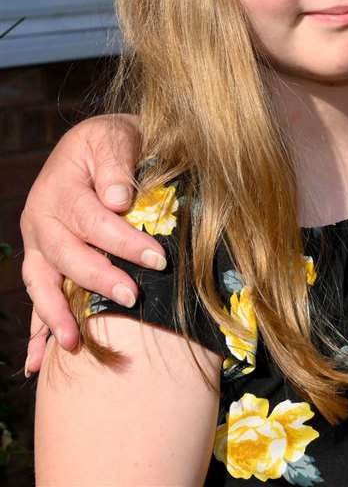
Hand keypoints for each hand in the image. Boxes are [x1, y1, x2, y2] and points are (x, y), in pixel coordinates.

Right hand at [20, 114, 152, 373]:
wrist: (95, 142)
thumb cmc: (114, 141)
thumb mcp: (115, 138)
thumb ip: (116, 166)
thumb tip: (118, 198)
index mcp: (61, 190)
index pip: (93, 221)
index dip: (124, 242)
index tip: (158, 258)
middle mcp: (42, 220)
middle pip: (66, 256)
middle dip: (99, 279)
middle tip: (134, 297)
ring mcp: (38, 243)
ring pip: (41, 283)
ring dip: (55, 315)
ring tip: (75, 344)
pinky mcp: (42, 259)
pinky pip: (36, 296)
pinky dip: (37, 329)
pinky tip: (36, 363)